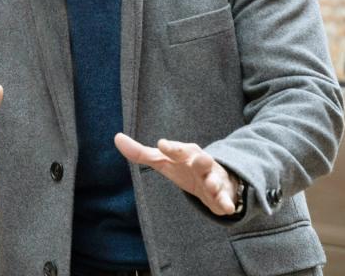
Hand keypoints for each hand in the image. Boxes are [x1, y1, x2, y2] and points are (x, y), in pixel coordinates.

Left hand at [114, 133, 238, 215]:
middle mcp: (201, 163)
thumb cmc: (182, 167)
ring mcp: (213, 178)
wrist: (213, 180)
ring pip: (215, 179)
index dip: (170, 147)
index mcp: (185, 154)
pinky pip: (225, 199)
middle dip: (201, 160)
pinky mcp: (222, 194)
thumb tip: (117, 137)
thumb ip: (140, 152)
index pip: (177, 149)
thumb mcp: (162, 160)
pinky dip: (227, 203)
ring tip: (212, 186)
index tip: (162, 145)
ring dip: (214, 182)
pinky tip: (228, 208)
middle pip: (201, 160)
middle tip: (201, 158)